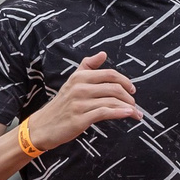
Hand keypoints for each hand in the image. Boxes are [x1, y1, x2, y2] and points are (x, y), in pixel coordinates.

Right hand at [23, 53, 140, 151]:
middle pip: (113, 88)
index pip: (109, 74)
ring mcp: (79, 103)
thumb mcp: (72, 81)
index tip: (132, 89)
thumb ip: (87, 66)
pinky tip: (128, 115)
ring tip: (136, 113)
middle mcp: (79, 88)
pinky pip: (105, 113)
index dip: (125, 81)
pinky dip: (120, 113)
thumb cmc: (62, 104)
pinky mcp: (80, 119)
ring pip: (111, 101)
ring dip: (128, 107)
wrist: (43, 126)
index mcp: (79, 77)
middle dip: (128, 96)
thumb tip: (103, 53)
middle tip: (134, 104)